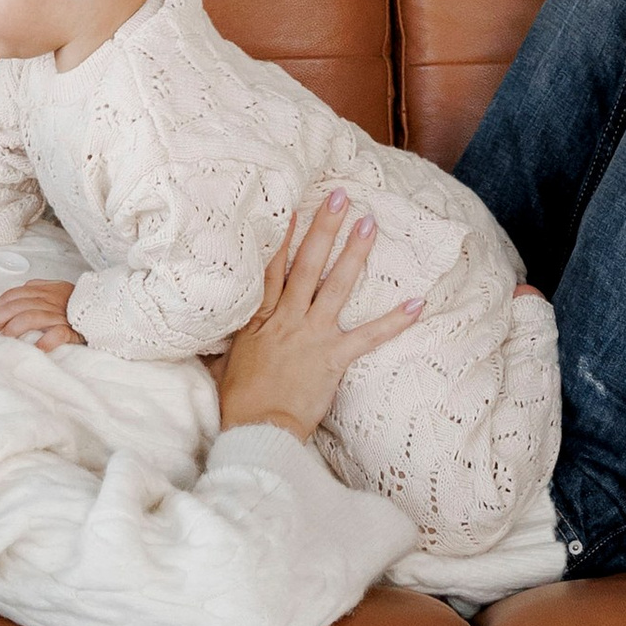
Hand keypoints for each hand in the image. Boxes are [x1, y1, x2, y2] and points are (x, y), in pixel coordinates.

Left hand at [0, 276, 84, 353]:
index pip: (16, 293)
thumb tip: (20, 290)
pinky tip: (36, 348)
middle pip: (20, 305)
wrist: (107, 311)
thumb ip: (39, 287)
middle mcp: (52, 301)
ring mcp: (62, 316)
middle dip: (2, 316)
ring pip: (33, 317)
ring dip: (16, 327)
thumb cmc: (79, 303)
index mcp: (46, 290)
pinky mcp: (73, 331)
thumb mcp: (58, 288)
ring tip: (8, 338)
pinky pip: (58, 334)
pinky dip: (46, 341)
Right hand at [213, 198, 420, 440]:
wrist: (256, 429)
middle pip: (307, 264)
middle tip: (341, 196)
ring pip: (336, 286)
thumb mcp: (224, 360)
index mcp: (260, 317)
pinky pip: (369, 336)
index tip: (295, 205)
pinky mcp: (334, 358)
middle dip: (324, 228)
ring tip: (370, 224)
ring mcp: (312, 335)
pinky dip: (394, 321)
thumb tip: (209, 329)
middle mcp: (287, 318)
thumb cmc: (237, 399)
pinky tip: (417, 303)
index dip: (283, 234)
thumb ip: (227, 338)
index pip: (272, 267)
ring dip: (355, 254)